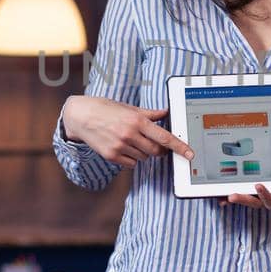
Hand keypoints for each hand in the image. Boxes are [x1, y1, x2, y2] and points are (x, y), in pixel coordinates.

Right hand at [60, 95, 194, 167]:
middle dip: (158, 150)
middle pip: (155, 151)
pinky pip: (131, 164)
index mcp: (137, 121)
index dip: (179, 147)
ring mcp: (120, 147)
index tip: (189, 154)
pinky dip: (132, 158)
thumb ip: (149, 114)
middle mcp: (130, 135)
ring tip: (132, 140)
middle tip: (153, 143)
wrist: (80, 116)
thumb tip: (165, 113)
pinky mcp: (111, 156)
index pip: (164, 137)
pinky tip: (124, 147)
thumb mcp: (128, 108)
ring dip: (143, 152)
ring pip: (143, 158)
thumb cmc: (105, 109)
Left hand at [224, 184, 270, 210]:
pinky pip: (246, 192)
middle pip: (256, 202)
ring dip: (237, 198)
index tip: (258, 186)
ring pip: (250, 198)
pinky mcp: (261, 189)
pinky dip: (234, 195)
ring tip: (224, 196)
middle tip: (231, 196)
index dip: (265, 196)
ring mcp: (268, 195)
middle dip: (244, 200)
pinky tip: (221, 196)